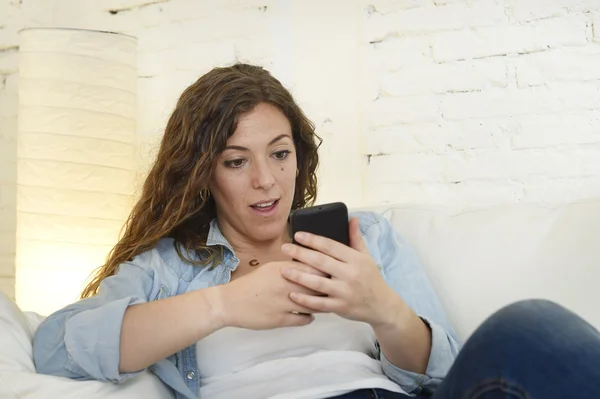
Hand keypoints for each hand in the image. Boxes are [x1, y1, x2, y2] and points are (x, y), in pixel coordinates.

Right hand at [211, 261, 327, 329]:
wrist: (230, 303)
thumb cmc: (250, 284)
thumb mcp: (270, 269)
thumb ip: (290, 267)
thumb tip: (309, 266)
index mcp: (283, 270)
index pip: (314, 269)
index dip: (325, 272)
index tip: (332, 274)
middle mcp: (286, 285)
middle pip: (317, 287)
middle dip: (327, 289)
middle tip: (334, 291)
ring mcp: (284, 303)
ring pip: (313, 305)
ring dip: (321, 305)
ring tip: (326, 304)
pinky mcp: (280, 319)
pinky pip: (303, 319)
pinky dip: (309, 318)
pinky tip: (309, 316)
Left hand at [280, 218, 405, 326]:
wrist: (382, 305)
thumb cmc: (371, 278)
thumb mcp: (366, 256)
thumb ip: (356, 238)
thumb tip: (351, 218)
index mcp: (355, 259)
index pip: (331, 246)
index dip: (313, 240)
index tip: (298, 235)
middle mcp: (350, 274)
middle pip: (321, 261)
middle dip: (300, 254)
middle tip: (285, 248)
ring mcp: (344, 292)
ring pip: (317, 283)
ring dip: (298, 276)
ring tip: (283, 270)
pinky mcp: (340, 307)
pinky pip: (319, 303)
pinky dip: (305, 300)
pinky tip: (292, 294)